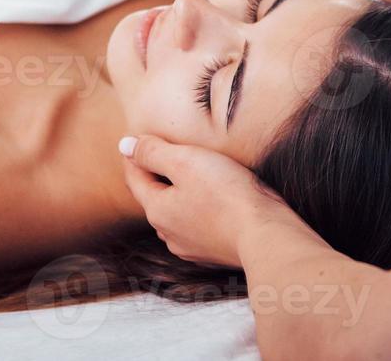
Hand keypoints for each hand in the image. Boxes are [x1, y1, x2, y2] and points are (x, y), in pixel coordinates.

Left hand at [119, 134, 299, 267]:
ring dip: (180, 195)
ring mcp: (191, 247)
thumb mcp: (186, 161)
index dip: (135, 156)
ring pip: (177, 214)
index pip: (135, 179)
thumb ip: (153, 152)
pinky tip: (214, 203)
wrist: (265, 236)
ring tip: (192, 177)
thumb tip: (124, 146)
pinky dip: (199, 210)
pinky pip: (198, 226)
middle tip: (166, 154)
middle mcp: (168, 233)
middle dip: (158, 176)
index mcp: (157, 210)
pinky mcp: (214, 252)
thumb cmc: (227, 194)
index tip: (138, 139)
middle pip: (155, 197)